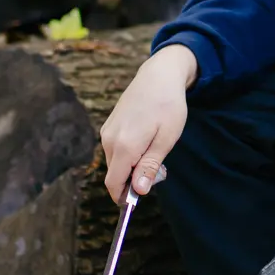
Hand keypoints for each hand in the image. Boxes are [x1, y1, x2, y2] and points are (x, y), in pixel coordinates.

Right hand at [100, 43, 197, 203]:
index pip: (113, 183)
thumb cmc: (168, 106)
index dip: (123, 197)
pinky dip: (128, 152)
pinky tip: (146, 138)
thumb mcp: (166, 139)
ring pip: (115, 161)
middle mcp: (109, 139)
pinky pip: (115, 148)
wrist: (159, 74)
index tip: (138, 200)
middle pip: (115, 174)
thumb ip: (149, 166)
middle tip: (159, 168)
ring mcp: (107, 131)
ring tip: (155, 148)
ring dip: (131, 165)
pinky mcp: (109, 124)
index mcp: (124, 146)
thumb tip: (138, 191)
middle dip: (132, 180)